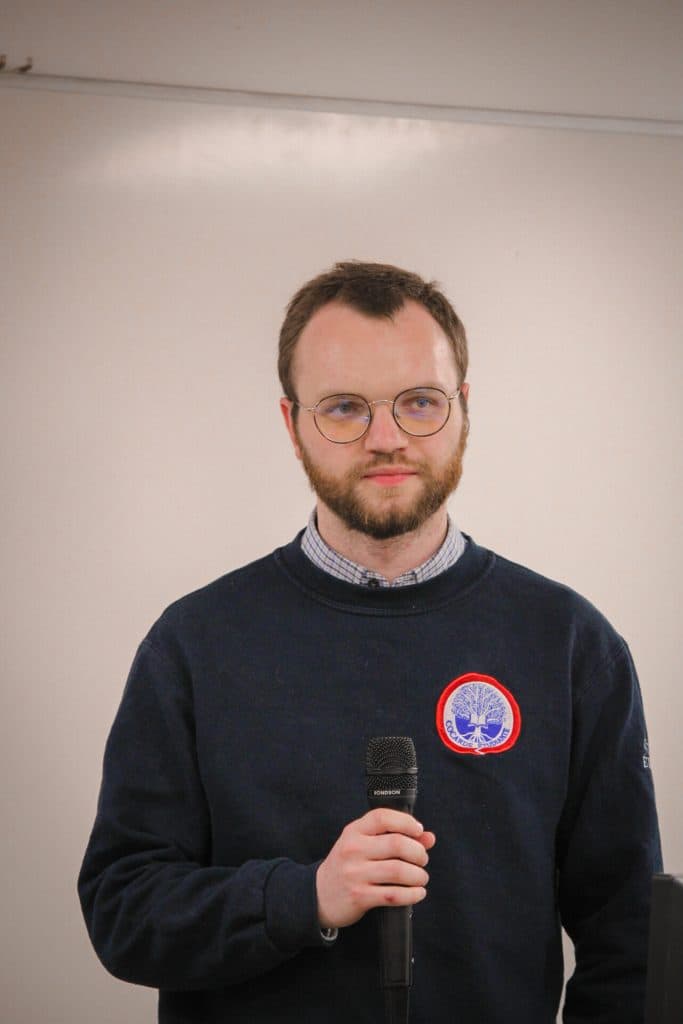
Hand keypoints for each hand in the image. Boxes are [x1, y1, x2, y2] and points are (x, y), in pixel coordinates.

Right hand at [316, 808, 435, 928]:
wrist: (319, 894)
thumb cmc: (348, 865)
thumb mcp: (364, 844)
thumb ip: (395, 836)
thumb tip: (429, 838)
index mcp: (354, 831)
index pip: (383, 817)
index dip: (406, 822)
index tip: (419, 831)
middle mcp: (353, 849)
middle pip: (397, 844)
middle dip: (418, 853)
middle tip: (422, 860)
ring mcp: (355, 873)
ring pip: (398, 870)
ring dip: (418, 875)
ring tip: (421, 878)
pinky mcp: (359, 896)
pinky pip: (393, 895)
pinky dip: (412, 894)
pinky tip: (417, 893)